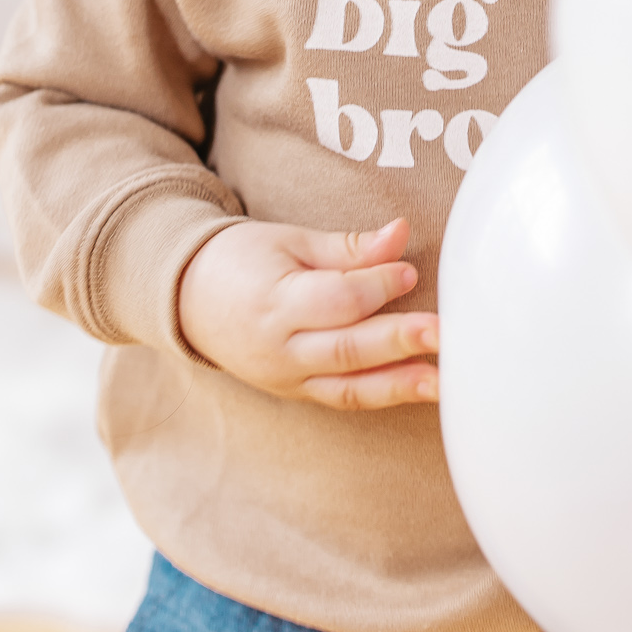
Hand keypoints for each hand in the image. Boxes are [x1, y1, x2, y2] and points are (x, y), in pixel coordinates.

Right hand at [178, 217, 436, 408]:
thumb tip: (400, 233)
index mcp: (274, 301)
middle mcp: (280, 348)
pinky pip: (346, 398)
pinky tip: (421, 387)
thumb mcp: (290, 241)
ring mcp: (288, 377)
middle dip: (398, 342)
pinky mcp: (298, 393)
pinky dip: (384, 394)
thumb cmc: (242, 260)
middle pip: (347, 349)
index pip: (336, 299)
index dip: (376, 285)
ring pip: (350, 387)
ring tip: (444, 381)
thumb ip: (348, 247)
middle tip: (444, 332)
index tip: (411, 272)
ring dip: (401, 385)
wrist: (187, 300)